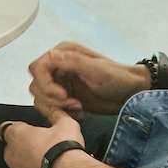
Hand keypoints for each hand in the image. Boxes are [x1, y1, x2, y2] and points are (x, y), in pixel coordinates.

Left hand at [3, 111, 83, 167]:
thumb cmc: (64, 149)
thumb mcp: (66, 123)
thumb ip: (56, 114)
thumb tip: (55, 108)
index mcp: (17, 134)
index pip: (7, 128)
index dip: (19, 129)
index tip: (29, 131)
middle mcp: (11, 152)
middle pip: (12, 146)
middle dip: (24, 146)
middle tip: (42, 146)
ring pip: (18, 163)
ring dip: (28, 162)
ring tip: (47, 161)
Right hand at [28, 41, 148, 118]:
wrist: (131, 94)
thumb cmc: (117, 78)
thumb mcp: (97, 69)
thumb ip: (72, 62)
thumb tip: (50, 55)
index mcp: (63, 54)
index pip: (37, 67)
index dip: (45, 83)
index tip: (63, 95)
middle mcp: (58, 67)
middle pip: (36, 84)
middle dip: (52, 98)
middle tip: (73, 103)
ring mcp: (60, 82)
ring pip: (40, 97)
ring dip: (56, 107)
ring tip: (78, 108)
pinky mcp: (64, 97)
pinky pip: (50, 107)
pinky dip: (61, 113)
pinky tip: (79, 113)